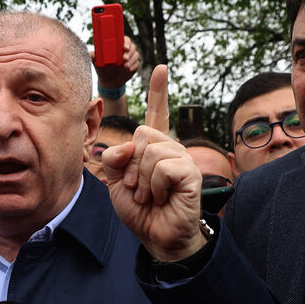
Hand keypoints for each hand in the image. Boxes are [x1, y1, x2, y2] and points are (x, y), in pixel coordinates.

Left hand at [92, 36, 139, 88]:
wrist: (109, 82)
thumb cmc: (102, 69)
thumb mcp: (97, 63)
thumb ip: (94, 57)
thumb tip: (91, 53)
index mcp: (117, 46)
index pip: (125, 40)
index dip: (127, 42)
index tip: (124, 47)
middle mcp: (125, 51)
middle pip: (132, 46)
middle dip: (130, 52)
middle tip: (124, 59)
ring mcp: (131, 58)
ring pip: (136, 54)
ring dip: (132, 60)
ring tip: (125, 67)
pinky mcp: (134, 65)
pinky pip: (137, 63)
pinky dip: (134, 66)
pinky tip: (128, 70)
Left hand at [102, 65, 204, 261]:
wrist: (155, 236)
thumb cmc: (139, 209)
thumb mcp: (116, 182)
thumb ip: (114, 159)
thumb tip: (126, 145)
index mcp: (153, 147)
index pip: (156, 114)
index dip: (158, 91)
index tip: (160, 68)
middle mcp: (170, 148)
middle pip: (141, 134)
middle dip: (130, 165)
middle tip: (136, 188)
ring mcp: (182, 159)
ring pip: (150, 151)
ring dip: (140, 180)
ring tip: (149, 196)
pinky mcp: (190, 173)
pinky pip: (161, 167)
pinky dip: (154, 186)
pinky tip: (162, 198)